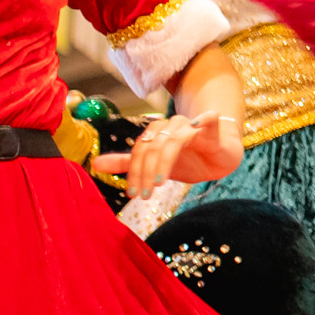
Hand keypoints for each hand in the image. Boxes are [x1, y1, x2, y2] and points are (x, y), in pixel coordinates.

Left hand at [99, 109, 241, 186]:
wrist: (219, 159)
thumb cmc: (188, 161)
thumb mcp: (155, 167)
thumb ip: (127, 164)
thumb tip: (95, 164)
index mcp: (158, 132)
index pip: (139, 150)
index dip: (133, 171)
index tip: (132, 193)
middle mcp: (172, 125)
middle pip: (152, 146)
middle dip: (144, 172)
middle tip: (143, 195)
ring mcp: (192, 124)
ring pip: (173, 140)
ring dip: (164, 162)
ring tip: (159, 183)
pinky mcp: (212, 126)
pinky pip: (208, 119)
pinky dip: (204, 120)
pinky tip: (200, 126)